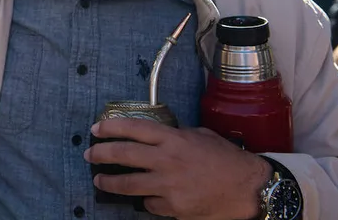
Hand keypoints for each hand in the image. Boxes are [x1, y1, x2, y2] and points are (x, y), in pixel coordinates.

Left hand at [84, 118, 271, 219]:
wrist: (248, 189)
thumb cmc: (225, 159)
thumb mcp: (199, 135)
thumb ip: (174, 135)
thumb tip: (153, 137)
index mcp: (173, 139)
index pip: (133, 128)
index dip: (110, 128)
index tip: (95, 129)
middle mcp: (167, 161)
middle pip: (123, 155)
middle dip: (101, 154)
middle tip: (89, 155)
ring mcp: (169, 186)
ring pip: (128, 185)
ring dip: (110, 183)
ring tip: (99, 181)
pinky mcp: (174, 208)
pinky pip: (150, 204)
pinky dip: (147, 200)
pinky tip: (148, 197)